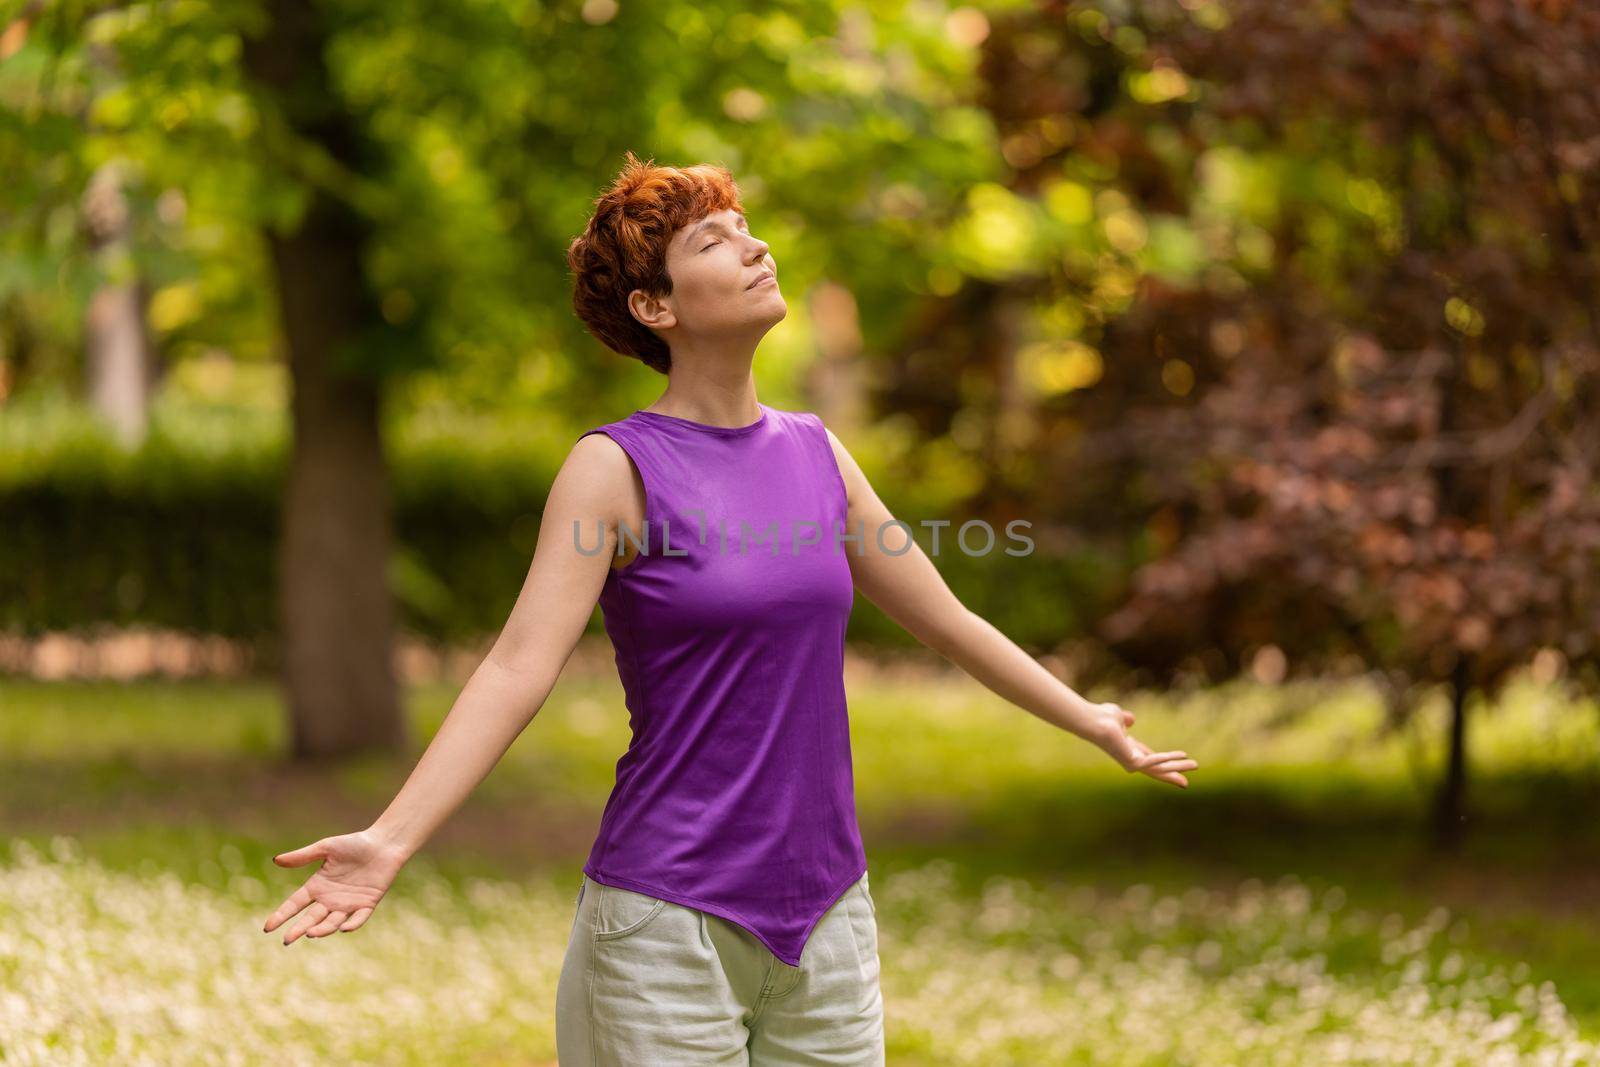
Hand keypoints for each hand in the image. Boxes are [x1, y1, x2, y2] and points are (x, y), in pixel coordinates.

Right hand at [262, 828, 407, 944]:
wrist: (384, 844)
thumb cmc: (354, 844)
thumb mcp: (326, 848)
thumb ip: (302, 856)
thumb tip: (275, 860)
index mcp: (317, 886)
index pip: (295, 904)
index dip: (282, 915)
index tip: (268, 927)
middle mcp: (330, 899)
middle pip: (311, 918)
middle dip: (298, 929)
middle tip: (287, 940)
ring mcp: (348, 904)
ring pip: (332, 922)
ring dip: (322, 929)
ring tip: (311, 934)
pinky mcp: (367, 904)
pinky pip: (358, 919)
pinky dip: (352, 925)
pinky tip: (343, 928)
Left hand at [1084, 700, 1197, 787]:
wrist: (1094, 720)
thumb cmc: (1102, 717)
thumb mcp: (1118, 717)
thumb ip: (1125, 719)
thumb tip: (1130, 719)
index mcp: (1130, 750)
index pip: (1151, 760)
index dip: (1165, 763)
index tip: (1178, 765)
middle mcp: (1131, 759)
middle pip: (1157, 771)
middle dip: (1172, 775)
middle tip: (1186, 784)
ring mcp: (1132, 763)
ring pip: (1160, 769)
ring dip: (1178, 767)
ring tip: (1195, 765)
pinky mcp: (1132, 762)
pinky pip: (1154, 761)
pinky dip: (1167, 758)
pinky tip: (1182, 756)